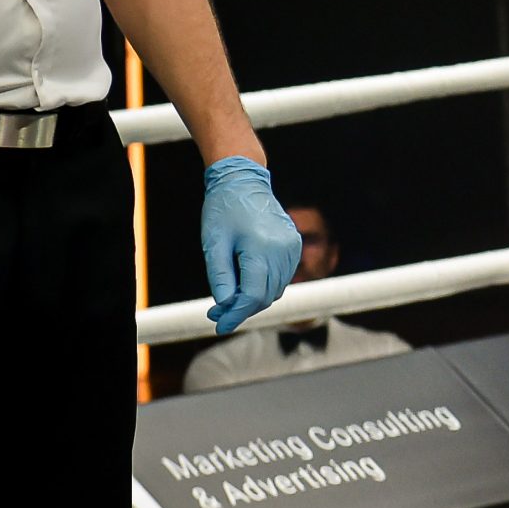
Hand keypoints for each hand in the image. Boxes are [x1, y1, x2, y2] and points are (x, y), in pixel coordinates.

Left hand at [199, 156, 301, 333]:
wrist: (243, 180)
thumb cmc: (223, 210)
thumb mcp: (213, 244)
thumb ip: (219, 277)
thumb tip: (225, 306)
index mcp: (261, 248)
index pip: (252, 295)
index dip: (235, 314)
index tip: (219, 326)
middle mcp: (283, 250)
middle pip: (265, 296)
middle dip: (242, 309)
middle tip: (217, 313)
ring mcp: (292, 248)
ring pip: (275, 289)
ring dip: (254, 299)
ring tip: (228, 299)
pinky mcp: (294, 245)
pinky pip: (282, 276)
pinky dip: (265, 286)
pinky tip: (245, 283)